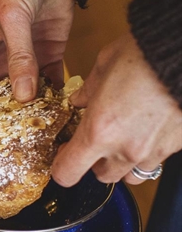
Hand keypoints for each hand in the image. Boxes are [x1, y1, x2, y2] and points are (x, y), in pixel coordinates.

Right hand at [0, 0, 75, 148]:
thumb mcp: (11, 16)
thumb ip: (18, 56)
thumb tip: (22, 96)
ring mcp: (19, 59)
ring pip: (16, 98)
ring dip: (22, 117)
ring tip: (28, 146)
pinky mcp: (46, 53)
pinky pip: (47, 83)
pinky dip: (52, 99)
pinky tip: (60, 118)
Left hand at [52, 33, 181, 185]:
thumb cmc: (146, 55)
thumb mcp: (104, 66)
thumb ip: (87, 90)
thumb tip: (80, 100)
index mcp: (98, 131)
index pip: (67, 172)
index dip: (61, 167)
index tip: (63, 154)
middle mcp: (125, 148)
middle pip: (102, 176)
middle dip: (95, 163)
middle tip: (94, 141)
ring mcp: (154, 151)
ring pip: (132, 174)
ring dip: (123, 162)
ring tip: (124, 138)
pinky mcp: (176, 145)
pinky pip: (157, 161)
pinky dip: (149, 152)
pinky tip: (147, 129)